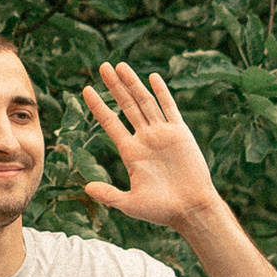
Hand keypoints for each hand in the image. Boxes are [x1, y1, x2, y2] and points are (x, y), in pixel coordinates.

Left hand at [80, 58, 219, 233]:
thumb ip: (109, 194)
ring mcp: (162, 134)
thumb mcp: (130, 204)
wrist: (191, 209)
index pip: (110, 122)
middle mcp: (144, 139)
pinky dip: (161, 93)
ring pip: (145, 102)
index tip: (85, 90)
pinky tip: (153, 78)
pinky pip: (169, 108)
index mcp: (131, 152)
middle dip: (114, 86)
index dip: (98, 106)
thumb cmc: (161, 210)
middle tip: (103, 67)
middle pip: (126, 106)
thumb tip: (86, 188)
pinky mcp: (180, 133)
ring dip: (133, 84)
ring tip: (121, 66)